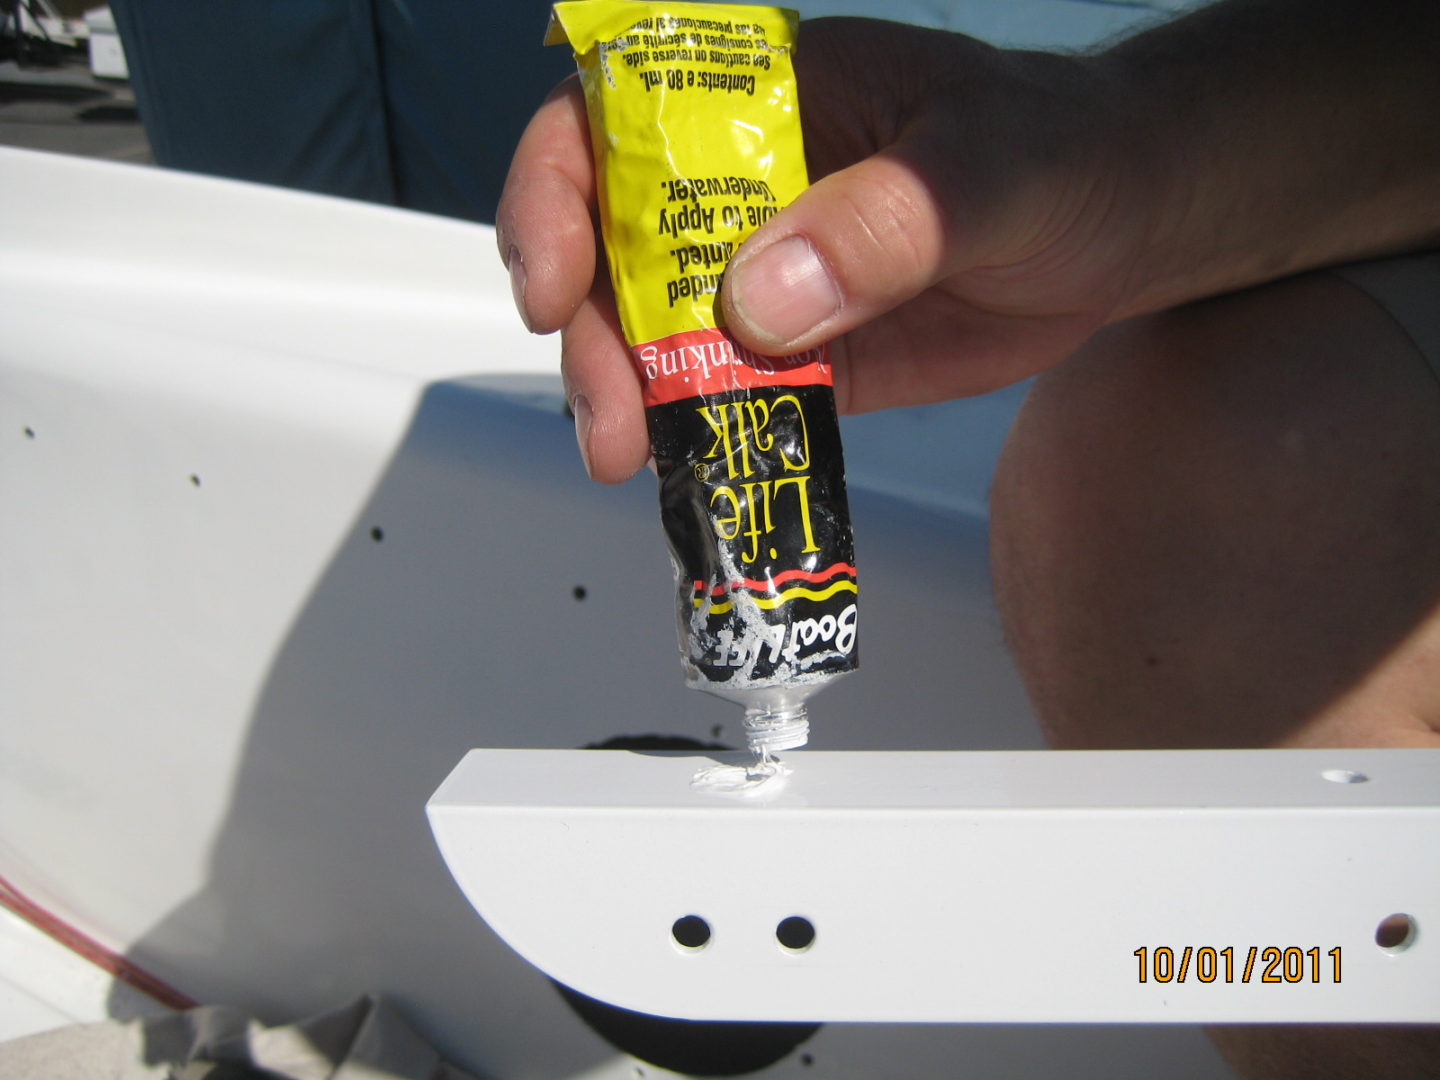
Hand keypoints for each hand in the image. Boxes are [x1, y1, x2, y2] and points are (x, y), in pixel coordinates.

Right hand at [497, 18, 1159, 481]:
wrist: (1132, 227)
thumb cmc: (1067, 150)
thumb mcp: (990, 164)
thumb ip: (884, 220)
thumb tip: (757, 300)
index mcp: (767, 97)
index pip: (613, 117)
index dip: (554, 191)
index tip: (556, 281)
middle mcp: (744, 185)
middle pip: (610, 247)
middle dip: (590, 333)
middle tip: (611, 415)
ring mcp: (768, 276)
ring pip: (654, 333)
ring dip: (628, 396)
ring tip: (633, 456)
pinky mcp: (804, 354)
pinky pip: (726, 394)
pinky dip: (696, 435)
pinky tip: (690, 473)